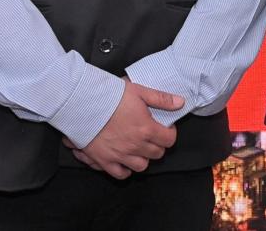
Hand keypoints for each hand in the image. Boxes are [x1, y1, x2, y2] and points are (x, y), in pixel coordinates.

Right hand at [67, 80, 181, 178]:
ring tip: (139, 148)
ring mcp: (120, 155)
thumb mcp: (140, 91)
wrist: (84, 104)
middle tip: (152, 136)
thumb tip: (180, 103)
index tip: (164, 128)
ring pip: (141, 166)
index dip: (169, 134)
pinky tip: (125, 161)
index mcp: (146, 129)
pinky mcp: (105, 161)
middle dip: (158, 145)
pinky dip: (125, 170)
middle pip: (157, 154)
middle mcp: (136, 145)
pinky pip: (121, 174)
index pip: (169, 140)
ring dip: (143, 158)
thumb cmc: (111, 96)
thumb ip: (162, 99)